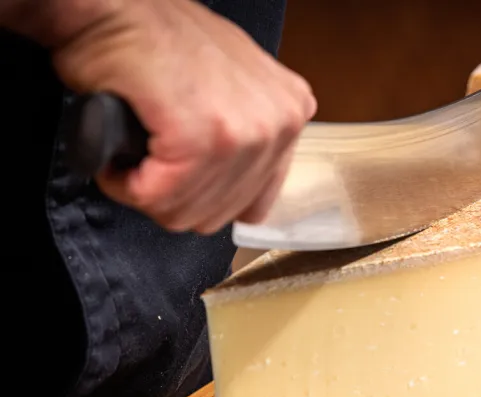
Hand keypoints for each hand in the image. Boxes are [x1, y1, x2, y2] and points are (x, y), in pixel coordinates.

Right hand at [49, 0, 316, 234]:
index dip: (204, 197)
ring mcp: (248, 133)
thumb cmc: (155, 37)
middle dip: (174, 198)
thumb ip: (245, 137)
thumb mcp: (226, 86)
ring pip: (188, 211)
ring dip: (148, 193)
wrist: (109, 5)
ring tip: (134, 155)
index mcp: (291, 112)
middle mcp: (281, 123)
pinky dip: (128, 185)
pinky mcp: (205, 139)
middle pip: (220, 212)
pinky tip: (122, 160)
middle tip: (148, 163)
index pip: (254, 200)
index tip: (177, 179)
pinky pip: (160, 197)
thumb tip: (235, 192)